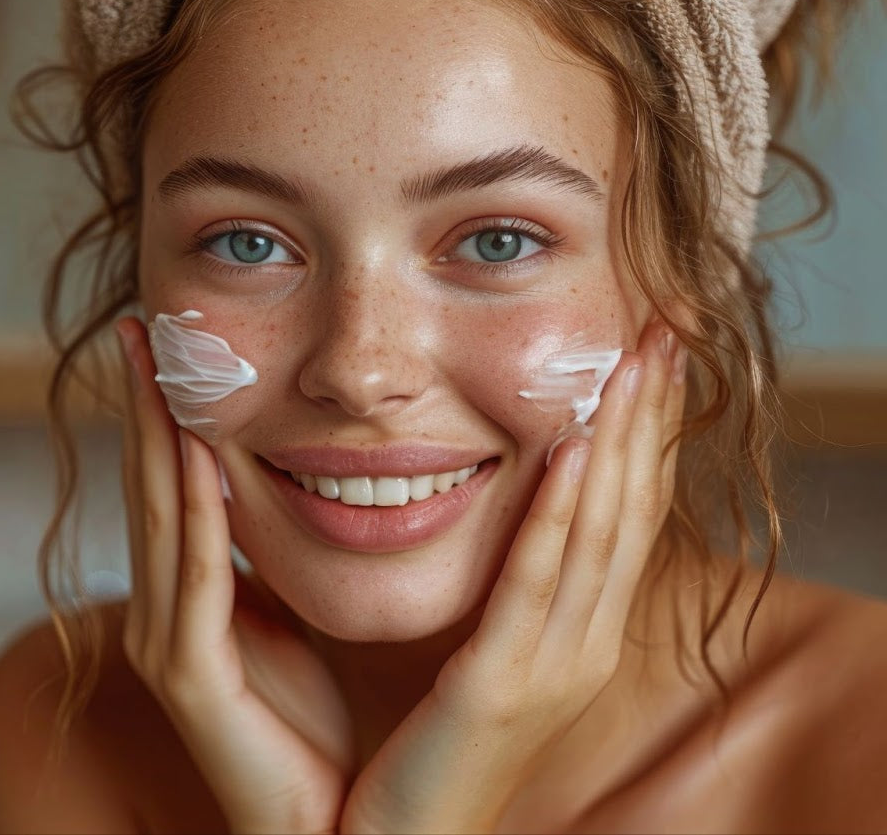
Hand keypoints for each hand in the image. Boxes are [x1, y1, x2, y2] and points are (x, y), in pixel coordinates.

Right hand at [115, 316, 355, 834]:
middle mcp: (161, 618)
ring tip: (153, 366)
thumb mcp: (291, 623)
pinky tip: (198, 456)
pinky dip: (195, 513)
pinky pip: (195, 580)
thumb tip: (285, 494)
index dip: (161, 417)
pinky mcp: (192, 680)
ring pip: (161, 519)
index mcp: (185, 604)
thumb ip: (269, 567)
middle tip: (138, 328)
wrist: (332, 827)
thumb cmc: (318, 730)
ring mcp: (168, 648)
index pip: (168, 490)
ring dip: (157, 438)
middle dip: (144, 407)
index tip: (164, 346)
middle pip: (150, 490)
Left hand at [340, 320, 686, 833]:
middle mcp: (582, 644)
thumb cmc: (413, 744)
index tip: (645, 356)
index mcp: (574, 634)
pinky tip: (572, 453)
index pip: (621, 515)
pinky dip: (560, 516)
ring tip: (634, 362)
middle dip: (647, 419)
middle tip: (663, 332)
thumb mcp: (469, 649)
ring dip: (619, 442)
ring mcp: (553, 665)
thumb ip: (485, 585)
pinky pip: (540, 585)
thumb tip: (468, 499)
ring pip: (602, 534)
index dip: (641, 434)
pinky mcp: (506, 683)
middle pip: (630, 511)